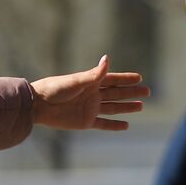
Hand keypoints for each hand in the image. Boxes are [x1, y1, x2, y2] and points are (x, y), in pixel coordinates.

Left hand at [32, 55, 149, 130]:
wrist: (38, 106)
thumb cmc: (55, 89)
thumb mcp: (76, 81)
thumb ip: (94, 74)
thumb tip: (107, 59)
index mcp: (91, 83)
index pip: (113, 80)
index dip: (126, 79)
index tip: (140, 78)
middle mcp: (93, 95)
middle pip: (117, 94)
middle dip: (132, 93)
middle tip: (147, 92)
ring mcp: (90, 109)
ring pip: (113, 108)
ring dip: (127, 107)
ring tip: (141, 106)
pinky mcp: (85, 122)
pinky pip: (103, 124)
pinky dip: (114, 125)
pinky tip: (126, 125)